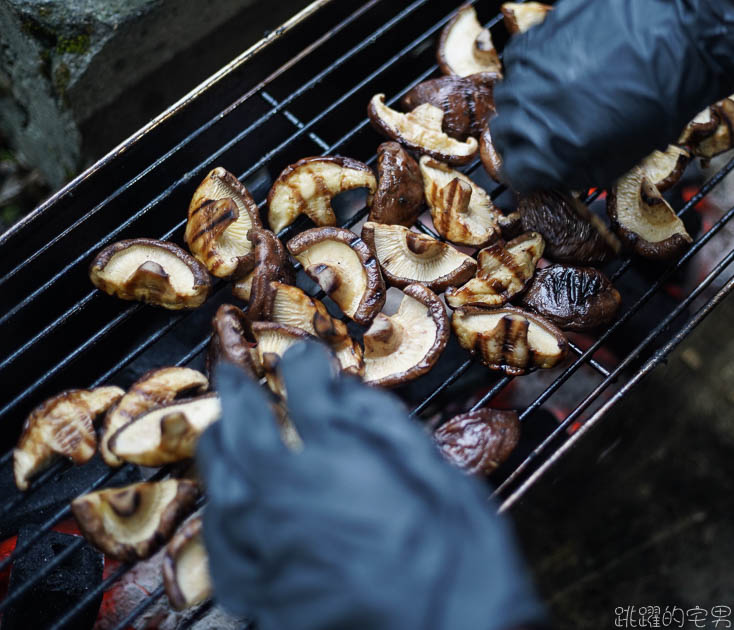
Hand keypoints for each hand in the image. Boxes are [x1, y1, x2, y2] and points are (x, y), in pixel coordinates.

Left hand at [197, 342, 543, 629]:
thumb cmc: (459, 559)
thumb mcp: (439, 472)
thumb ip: (382, 425)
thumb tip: (342, 391)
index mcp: (336, 460)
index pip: (304, 387)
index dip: (302, 365)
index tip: (305, 359)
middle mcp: (289, 499)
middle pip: (243, 430)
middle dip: (236, 394)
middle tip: (230, 376)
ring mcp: (269, 550)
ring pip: (221, 487)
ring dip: (215, 451)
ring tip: (216, 433)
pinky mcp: (265, 597)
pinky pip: (221, 554)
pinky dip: (216, 522)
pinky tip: (222, 511)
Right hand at [491, 0, 733, 191]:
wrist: (681, 36)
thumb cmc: (660, 100)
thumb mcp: (617, 161)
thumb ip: (572, 173)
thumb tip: (552, 173)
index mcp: (545, 153)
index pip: (512, 172)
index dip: (527, 169)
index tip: (538, 164)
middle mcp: (524, 115)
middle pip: (503, 135)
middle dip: (523, 136)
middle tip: (552, 128)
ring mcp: (525, 76)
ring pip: (509, 97)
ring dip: (528, 101)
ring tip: (561, 95)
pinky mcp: (532, 41)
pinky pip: (519, 62)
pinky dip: (534, 68)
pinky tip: (562, 66)